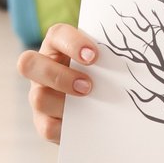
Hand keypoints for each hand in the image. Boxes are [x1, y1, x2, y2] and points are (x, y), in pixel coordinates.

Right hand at [17, 24, 98, 142]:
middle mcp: (41, 69)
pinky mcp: (43, 122)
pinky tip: (85, 126)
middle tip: (87, 86)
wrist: (100, 110)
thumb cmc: (102, 76)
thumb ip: (109, 57)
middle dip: (59, 75)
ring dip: (64, 102)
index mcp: (57, 46)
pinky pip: (47, 127)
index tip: (94, 56)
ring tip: (89, 105)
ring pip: (38, 97)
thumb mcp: (103, 63)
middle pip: (28, 63)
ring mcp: (39, 96)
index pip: (57, 35)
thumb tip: (135, 57)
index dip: (72, 43)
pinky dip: (66, 127)